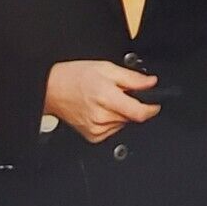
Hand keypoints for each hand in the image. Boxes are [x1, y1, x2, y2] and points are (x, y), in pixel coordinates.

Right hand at [44, 60, 160, 142]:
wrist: (51, 88)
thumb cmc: (74, 76)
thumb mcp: (106, 68)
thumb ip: (132, 78)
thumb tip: (151, 83)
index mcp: (106, 98)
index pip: (139, 113)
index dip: (151, 108)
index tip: (155, 104)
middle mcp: (102, 117)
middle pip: (132, 117)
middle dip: (131, 105)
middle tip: (118, 94)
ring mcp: (97, 129)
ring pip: (123, 123)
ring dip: (121, 113)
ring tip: (105, 100)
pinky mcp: (93, 136)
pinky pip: (113, 130)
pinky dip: (111, 121)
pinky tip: (100, 110)